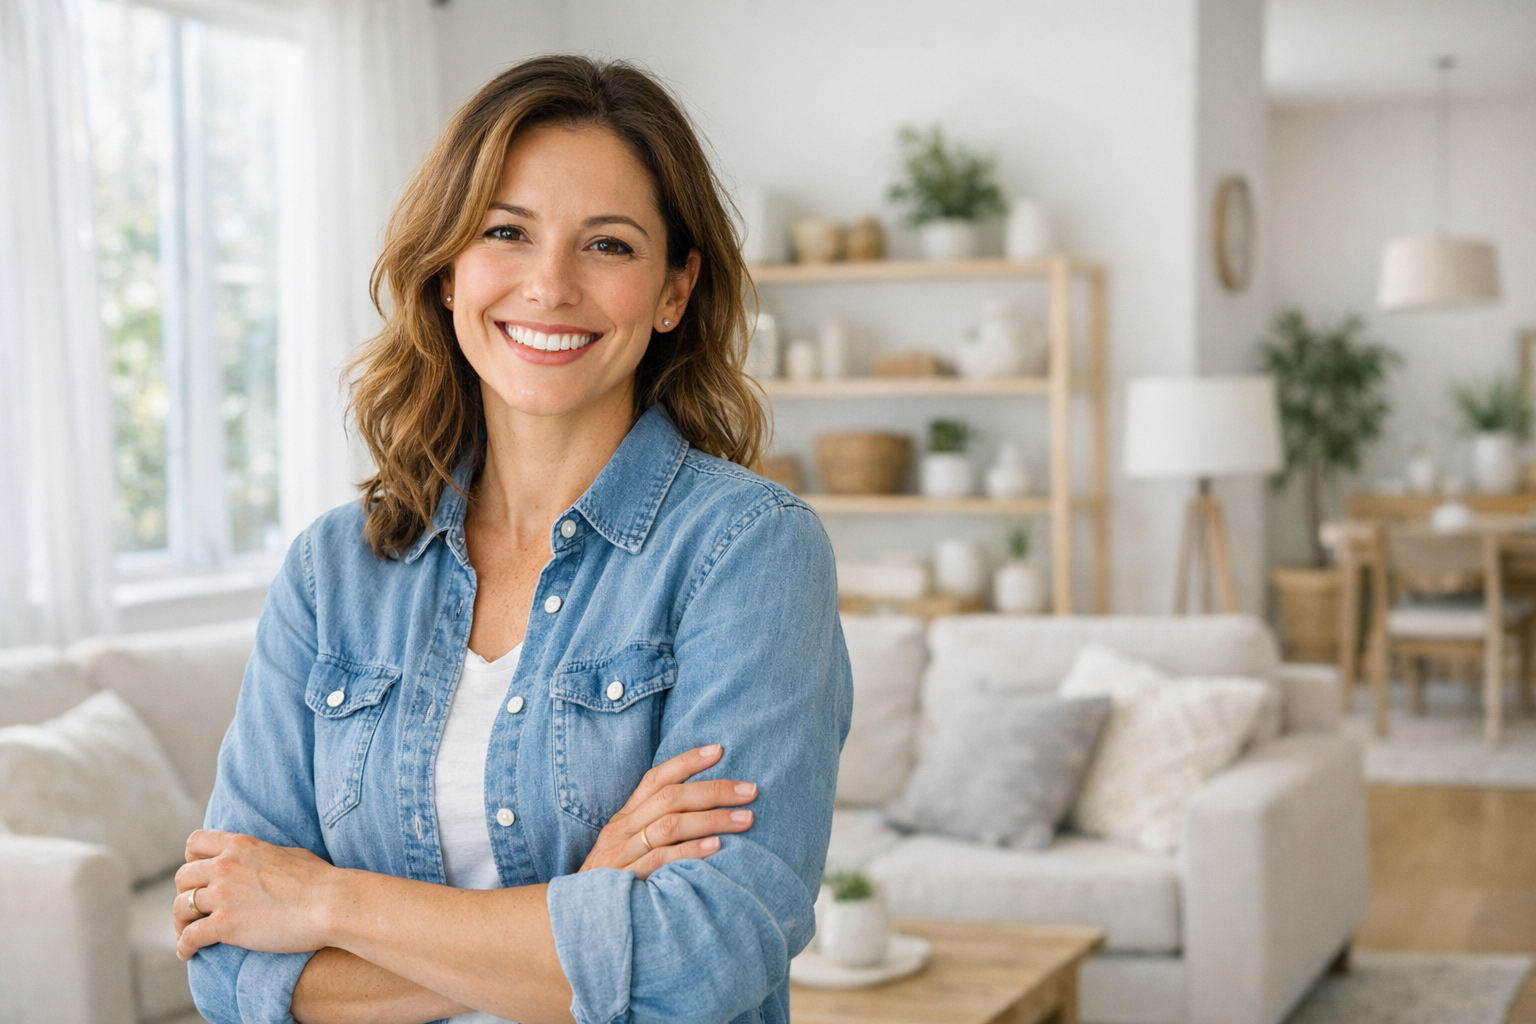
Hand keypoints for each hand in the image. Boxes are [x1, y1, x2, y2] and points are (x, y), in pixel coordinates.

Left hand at [172, 830, 339, 960]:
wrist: (328, 903)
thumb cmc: (319, 879)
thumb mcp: (289, 853)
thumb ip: (265, 855)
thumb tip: (265, 862)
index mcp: (241, 845)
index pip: (195, 842)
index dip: (190, 859)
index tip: (198, 875)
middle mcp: (225, 866)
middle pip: (182, 877)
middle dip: (184, 893)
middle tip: (192, 909)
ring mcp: (223, 895)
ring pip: (180, 907)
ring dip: (180, 922)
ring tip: (186, 934)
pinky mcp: (225, 924)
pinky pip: (189, 937)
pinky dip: (184, 947)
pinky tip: (188, 954)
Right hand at [580, 744, 756, 879]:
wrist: (571, 920)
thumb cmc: (611, 883)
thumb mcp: (628, 849)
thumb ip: (656, 829)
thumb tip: (703, 811)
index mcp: (624, 817)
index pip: (655, 778)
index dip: (687, 761)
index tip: (719, 750)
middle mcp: (621, 830)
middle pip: (670, 798)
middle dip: (714, 790)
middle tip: (750, 790)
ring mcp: (621, 855)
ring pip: (670, 825)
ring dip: (712, 819)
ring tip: (746, 819)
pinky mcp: (624, 880)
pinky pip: (661, 859)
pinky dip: (690, 850)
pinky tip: (717, 847)